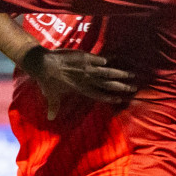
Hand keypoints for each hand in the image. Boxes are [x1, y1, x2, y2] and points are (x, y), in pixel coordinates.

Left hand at [20, 47, 135, 120]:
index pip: (99, 94)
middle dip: (121, 85)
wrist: (42, 63)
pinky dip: (103, 60)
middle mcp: (85, 78)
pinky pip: (96, 59)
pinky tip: (111, 60)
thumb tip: (50, 119)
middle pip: (107, 83)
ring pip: (106, 71)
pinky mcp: (83, 56)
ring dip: (118, 73)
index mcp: (81, 88)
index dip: (109, 97)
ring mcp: (85, 67)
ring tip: (130, 74)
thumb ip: (53, 106)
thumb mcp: (51, 95)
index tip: (120, 99)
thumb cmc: (46, 80)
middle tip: (133, 87)